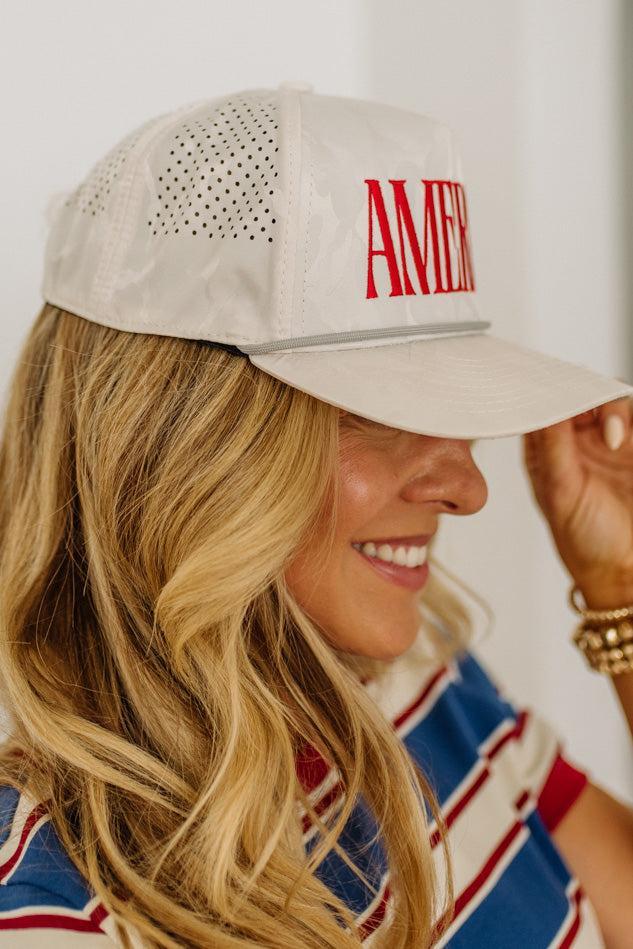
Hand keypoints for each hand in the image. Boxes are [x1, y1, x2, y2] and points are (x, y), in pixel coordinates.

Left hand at [522, 393, 632, 607]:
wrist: (625, 571)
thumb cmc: (584, 541)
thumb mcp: (560, 492)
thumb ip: (553, 447)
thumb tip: (545, 407)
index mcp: (546, 450)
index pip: (543, 406)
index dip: (545, 392)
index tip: (551, 386)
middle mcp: (577, 441)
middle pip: (579, 395)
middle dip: (583, 393)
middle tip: (588, 406)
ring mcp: (611, 442)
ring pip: (611, 401)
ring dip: (612, 409)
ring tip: (613, 437)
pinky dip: (628, 417)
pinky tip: (621, 438)